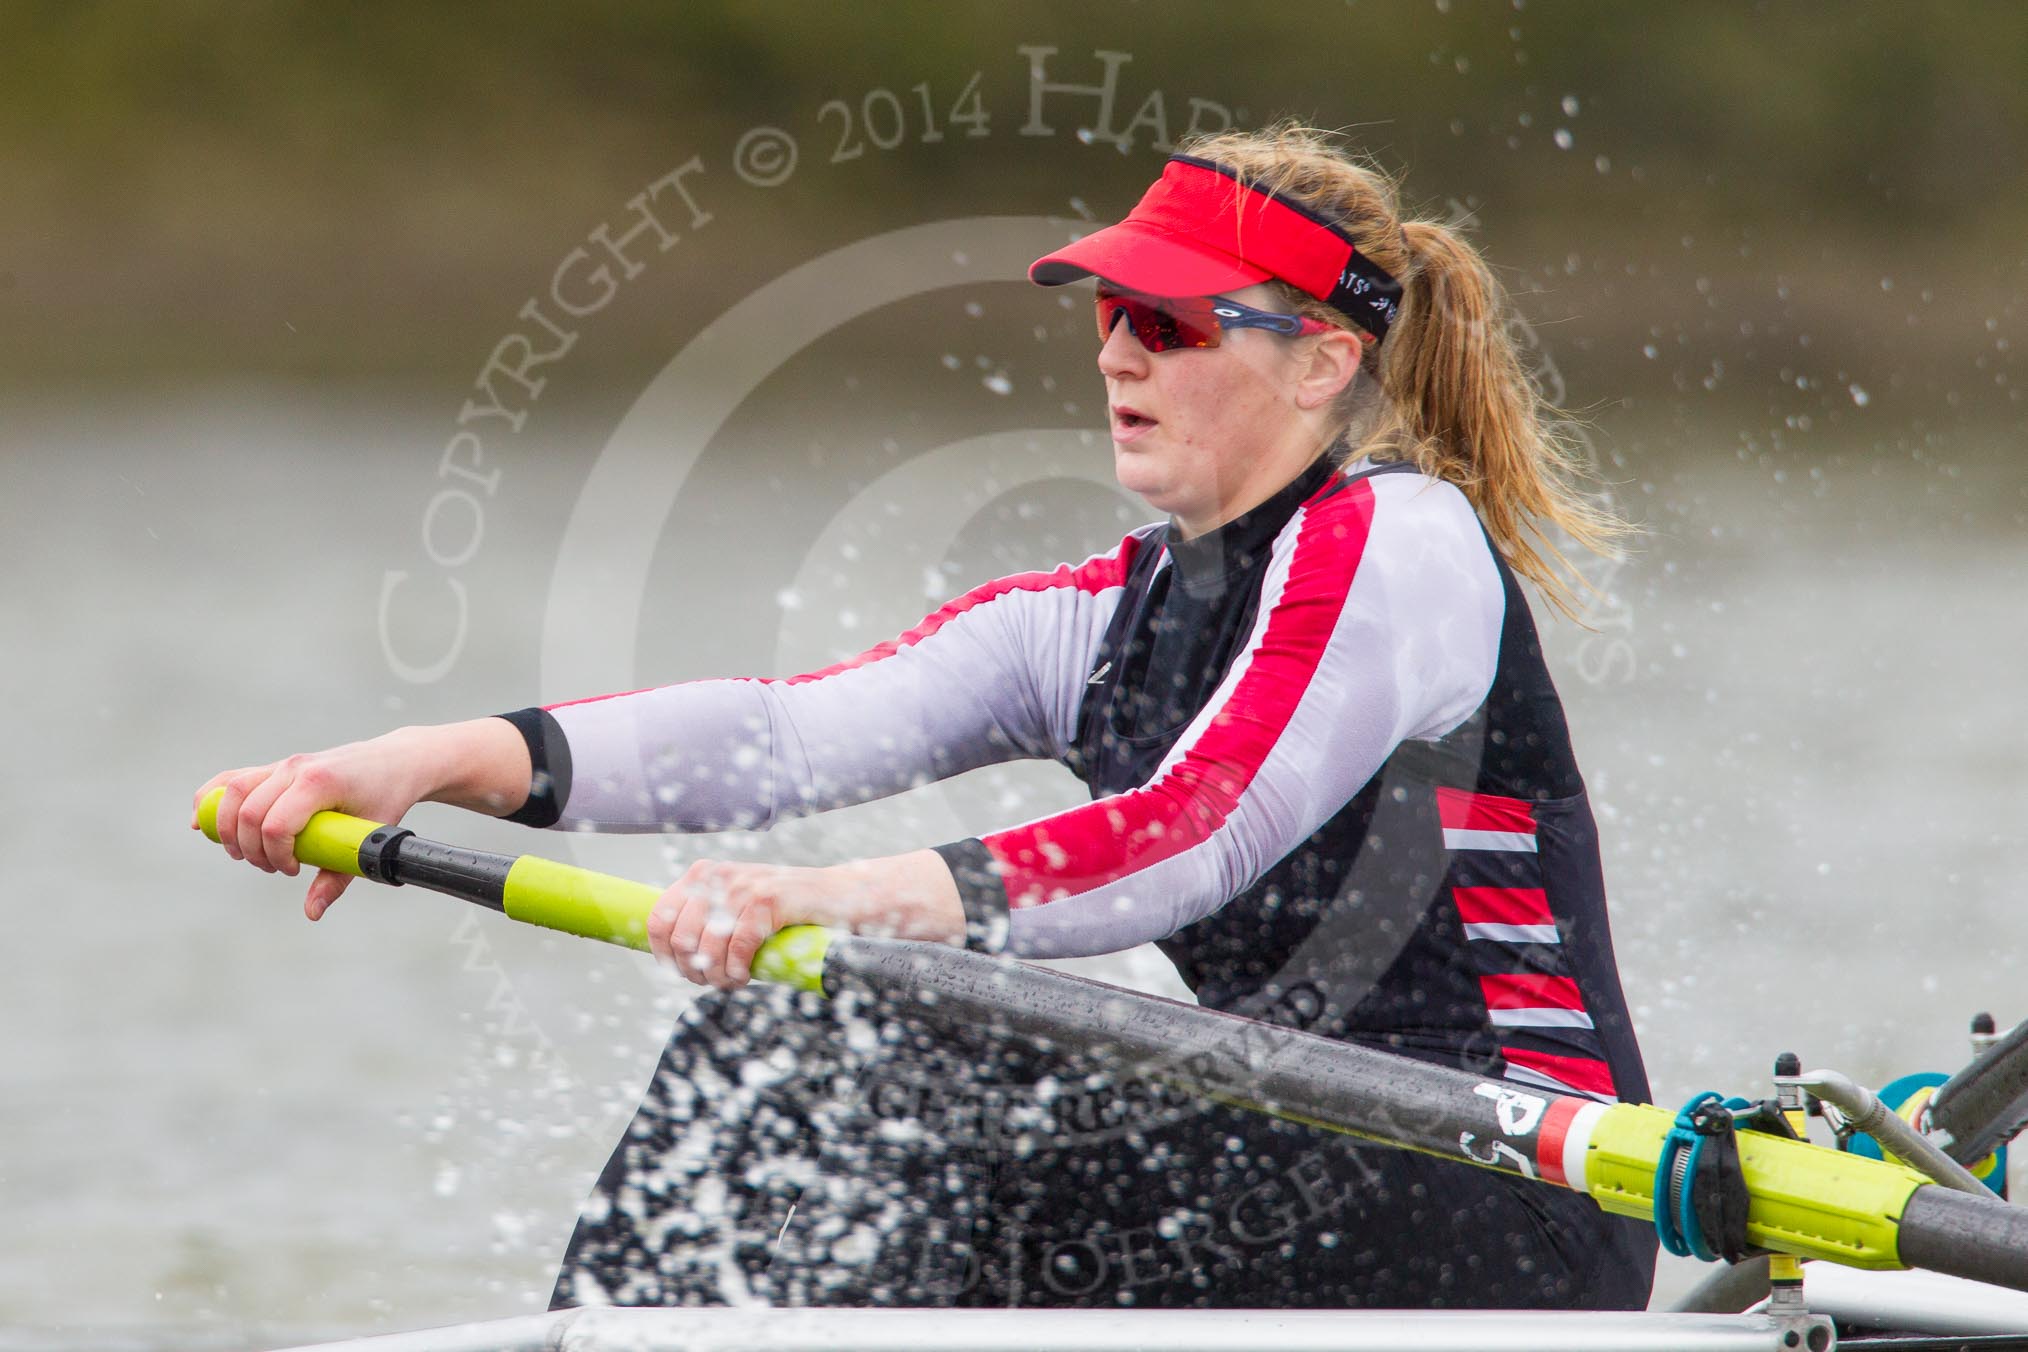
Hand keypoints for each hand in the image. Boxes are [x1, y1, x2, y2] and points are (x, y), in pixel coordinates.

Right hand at [191, 719, 529, 920]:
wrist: (396, 761)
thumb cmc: (386, 798)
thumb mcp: (369, 837)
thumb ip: (338, 876)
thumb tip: (312, 913)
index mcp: (320, 782)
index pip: (275, 824)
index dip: (276, 856)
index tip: (294, 871)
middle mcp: (296, 768)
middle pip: (247, 811)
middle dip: (251, 850)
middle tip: (274, 868)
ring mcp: (284, 764)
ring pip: (232, 792)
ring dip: (227, 830)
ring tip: (245, 855)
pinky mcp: (276, 767)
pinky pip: (232, 779)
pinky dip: (212, 799)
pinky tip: (200, 822)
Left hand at [648, 850, 969, 988]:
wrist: (845, 897)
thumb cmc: (789, 910)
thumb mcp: (738, 907)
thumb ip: (707, 920)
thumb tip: (671, 955)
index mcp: (703, 875)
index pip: (657, 918)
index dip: (664, 955)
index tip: (683, 973)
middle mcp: (718, 875)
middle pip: (679, 939)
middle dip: (692, 971)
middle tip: (715, 982)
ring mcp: (744, 884)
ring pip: (706, 946)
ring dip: (716, 976)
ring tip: (734, 982)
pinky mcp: (770, 898)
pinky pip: (739, 946)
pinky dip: (739, 970)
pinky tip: (749, 976)